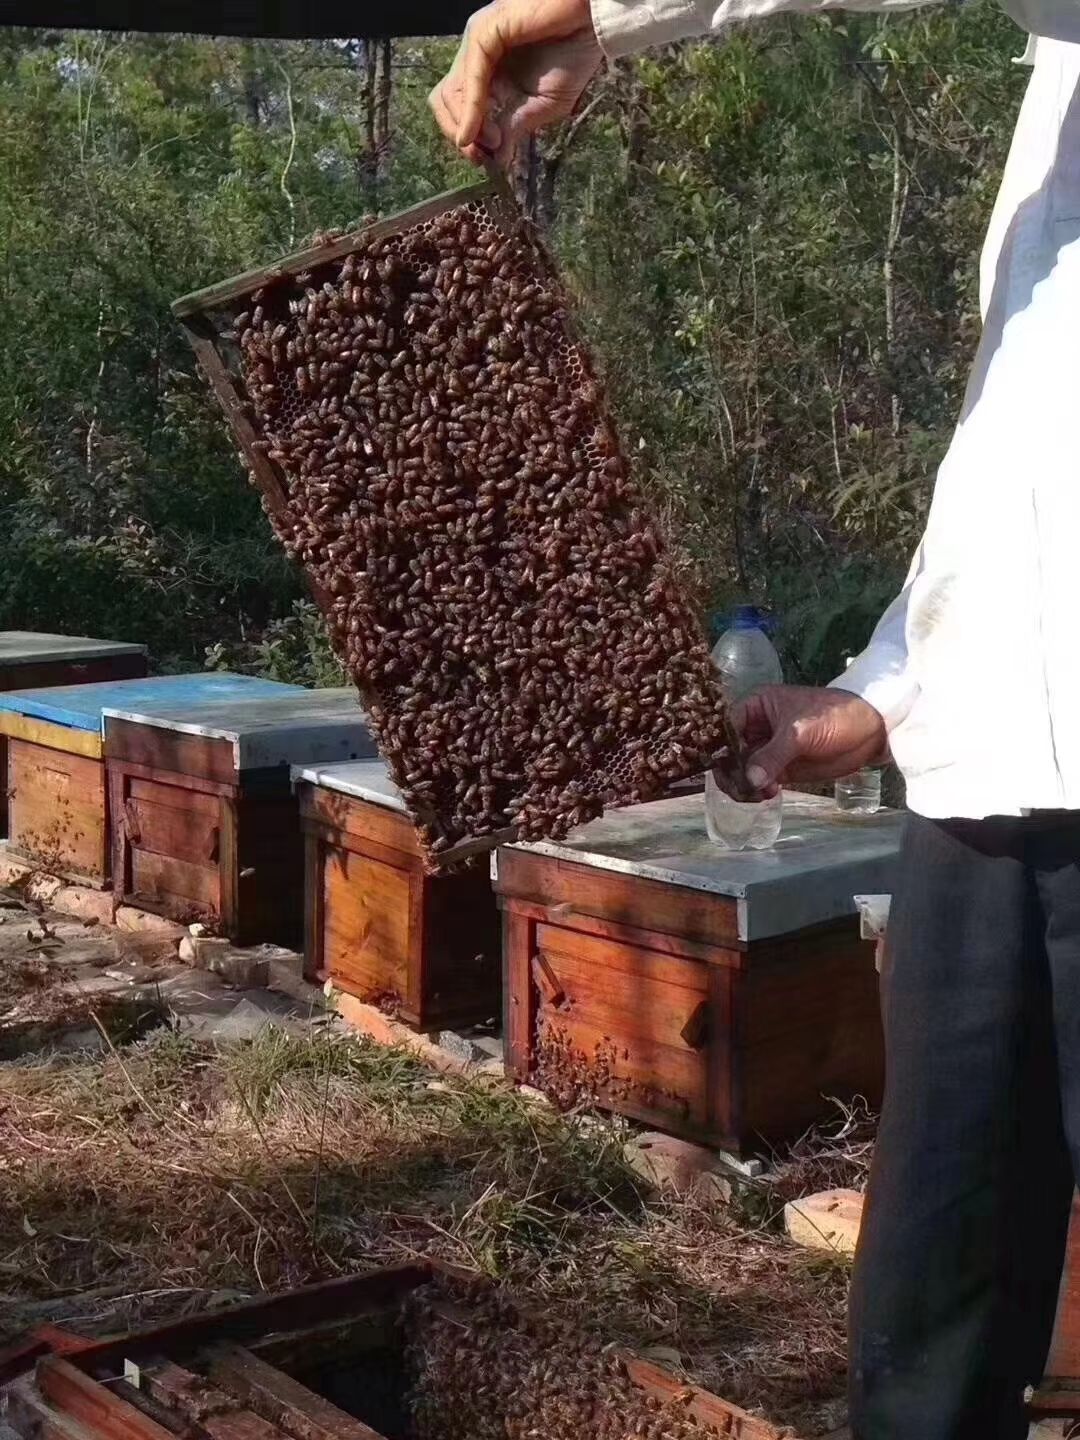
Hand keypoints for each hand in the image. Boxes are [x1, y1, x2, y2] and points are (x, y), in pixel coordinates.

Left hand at [429, 0, 601, 164]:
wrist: (592, 24)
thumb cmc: (574, 56)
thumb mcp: (544, 105)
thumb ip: (516, 128)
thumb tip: (497, 160)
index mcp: (488, 71)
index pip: (456, 106)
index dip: (464, 135)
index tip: (484, 159)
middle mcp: (477, 56)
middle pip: (444, 101)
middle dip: (458, 133)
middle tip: (481, 155)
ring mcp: (478, 41)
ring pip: (450, 91)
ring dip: (467, 124)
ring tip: (491, 140)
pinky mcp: (486, 31)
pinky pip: (470, 76)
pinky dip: (471, 108)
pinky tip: (479, 129)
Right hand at [721, 686, 888, 799]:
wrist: (870, 729)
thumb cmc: (833, 715)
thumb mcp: (799, 731)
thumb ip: (773, 755)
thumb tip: (749, 779)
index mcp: (756, 707)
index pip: (727, 728)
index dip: (722, 749)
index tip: (723, 770)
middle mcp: (757, 728)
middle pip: (732, 753)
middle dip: (733, 772)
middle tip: (741, 789)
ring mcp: (769, 750)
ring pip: (744, 770)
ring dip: (746, 785)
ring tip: (757, 795)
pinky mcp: (783, 768)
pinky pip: (762, 781)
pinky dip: (760, 791)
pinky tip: (769, 795)